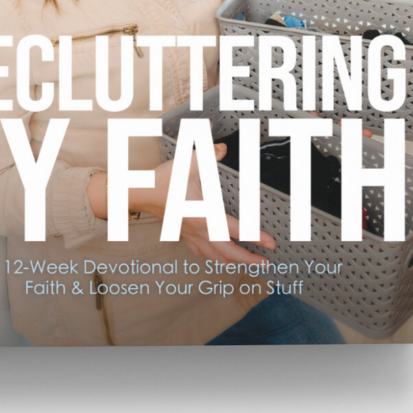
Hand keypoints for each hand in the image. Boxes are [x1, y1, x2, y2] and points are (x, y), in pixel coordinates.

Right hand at [135, 144, 276, 266]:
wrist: (141, 193)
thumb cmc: (163, 181)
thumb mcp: (188, 163)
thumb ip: (209, 155)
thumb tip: (223, 149)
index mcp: (204, 214)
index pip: (236, 229)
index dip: (256, 237)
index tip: (271, 243)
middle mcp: (199, 229)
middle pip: (228, 253)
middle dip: (248, 260)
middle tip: (265, 263)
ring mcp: (191, 234)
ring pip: (215, 256)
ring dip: (233, 262)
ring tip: (248, 263)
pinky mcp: (185, 234)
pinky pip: (202, 252)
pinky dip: (215, 257)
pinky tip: (218, 255)